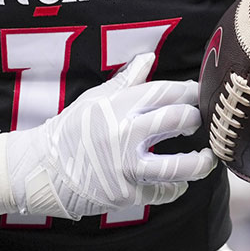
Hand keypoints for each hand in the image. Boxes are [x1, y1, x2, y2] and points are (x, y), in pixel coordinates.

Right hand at [4, 53, 215, 219]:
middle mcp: (124, 133)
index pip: (166, 91)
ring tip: (207, 160)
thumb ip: (126, 81)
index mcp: (118, 106)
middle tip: (200, 123)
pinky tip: (177, 184)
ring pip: (178, 166)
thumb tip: (148, 57)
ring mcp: (125, 166)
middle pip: (178, 121)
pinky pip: (160, 192)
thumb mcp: (94, 100)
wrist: (41, 169)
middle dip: (196, 120)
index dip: (189, 92)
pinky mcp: (124, 194)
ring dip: (200, 163)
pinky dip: (173, 189)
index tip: (199, 94)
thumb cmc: (70, 130)